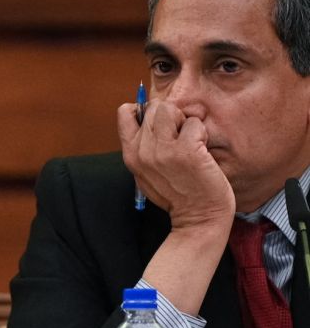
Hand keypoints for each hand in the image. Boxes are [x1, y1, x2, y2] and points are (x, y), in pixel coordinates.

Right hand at [117, 98, 234, 229]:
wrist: (198, 219)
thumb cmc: (177, 195)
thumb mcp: (146, 173)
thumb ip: (143, 148)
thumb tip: (147, 119)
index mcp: (130, 154)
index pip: (125, 112)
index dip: (144, 111)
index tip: (159, 125)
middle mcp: (142, 150)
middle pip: (153, 107)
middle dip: (170, 116)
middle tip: (180, 137)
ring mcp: (164, 150)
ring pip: (170, 109)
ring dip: (184, 121)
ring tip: (190, 141)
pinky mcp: (187, 151)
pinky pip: (194, 123)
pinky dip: (201, 133)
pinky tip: (202, 150)